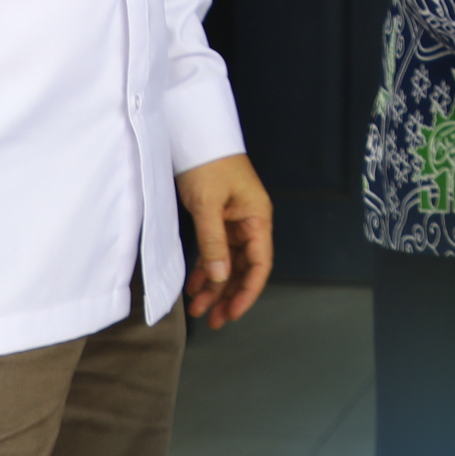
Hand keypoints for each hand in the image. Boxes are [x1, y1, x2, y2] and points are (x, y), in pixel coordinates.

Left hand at [175, 153, 274, 326]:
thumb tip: (221, 277)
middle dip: (229, 295)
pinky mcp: (218, 220)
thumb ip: (214, 243)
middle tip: (214, 319)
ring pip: (228, 263)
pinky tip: (195, 286)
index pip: (259, 263)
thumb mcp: (209, 205)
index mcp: (258, 218)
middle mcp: (250, 223)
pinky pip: (216, 252)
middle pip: (244, 268)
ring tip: (199, 309)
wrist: (195, 136)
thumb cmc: (209, 164)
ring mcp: (234, 223)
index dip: (248, 291)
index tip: (232, 312)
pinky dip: (206, 270)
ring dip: (215, 286)